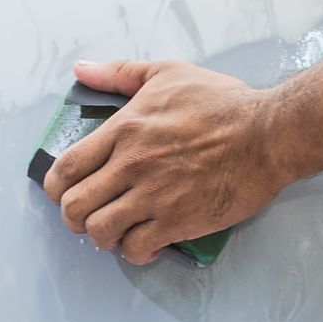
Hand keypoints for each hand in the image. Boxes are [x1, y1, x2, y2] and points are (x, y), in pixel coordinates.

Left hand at [42, 59, 294, 264]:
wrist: (268, 134)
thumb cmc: (222, 103)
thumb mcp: (167, 74)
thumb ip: (119, 73)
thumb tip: (81, 69)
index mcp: (124, 129)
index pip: (65, 168)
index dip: (55, 188)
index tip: (63, 192)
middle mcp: (132, 165)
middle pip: (74, 206)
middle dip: (73, 217)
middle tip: (89, 215)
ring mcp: (154, 196)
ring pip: (100, 232)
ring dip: (102, 237)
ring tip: (115, 231)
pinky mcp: (179, 221)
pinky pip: (137, 248)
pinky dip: (134, 252)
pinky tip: (143, 243)